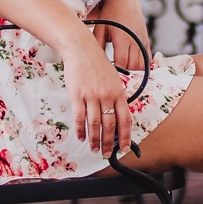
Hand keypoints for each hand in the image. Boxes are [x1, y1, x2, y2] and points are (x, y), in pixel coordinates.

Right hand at [62, 30, 133, 158]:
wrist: (81, 49)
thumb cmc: (97, 64)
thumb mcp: (113, 78)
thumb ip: (115, 96)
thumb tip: (116, 116)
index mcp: (118, 92)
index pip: (125, 119)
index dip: (126, 136)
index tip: (125, 148)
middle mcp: (107, 96)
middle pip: (110, 125)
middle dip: (109, 143)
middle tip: (106, 154)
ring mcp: (91, 96)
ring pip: (95, 124)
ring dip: (95, 140)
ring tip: (94, 149)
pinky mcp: (77, 95)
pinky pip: (80, 117)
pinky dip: (81, 130)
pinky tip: (81, 137)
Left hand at [89, 0, 149, 73]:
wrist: (125, 1)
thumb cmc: (109, 15)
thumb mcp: (100, 28)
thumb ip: (98, 44)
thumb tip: (95, 62)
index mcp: (121, 37)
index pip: (122, 62)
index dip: (118, 72)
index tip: (111, 78)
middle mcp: (134, 40)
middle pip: (133, 65)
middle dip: (125, 73)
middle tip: (116, 79)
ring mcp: (142, 40)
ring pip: (142, 64)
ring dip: (134, 70)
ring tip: (125, 74)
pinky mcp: (146, 40)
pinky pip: (147, 58)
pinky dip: (142, 65)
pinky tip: (134, 68)